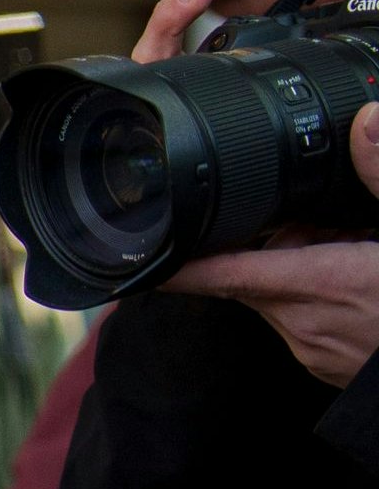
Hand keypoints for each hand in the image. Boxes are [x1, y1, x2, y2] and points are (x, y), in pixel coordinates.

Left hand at [134, 0, 378, 383]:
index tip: (134, 253)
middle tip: (324, 224)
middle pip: (251, 272)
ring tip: (353, 247)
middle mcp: (303, 323)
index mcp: (319, 283)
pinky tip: (359, 282)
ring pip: (278, 296)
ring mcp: (314, 350)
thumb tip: (368, 122)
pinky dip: (317, 295)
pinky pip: (303, 319)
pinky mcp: (328, 366)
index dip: (175, 261)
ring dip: (297, 268)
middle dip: (269, 240)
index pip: (220, 270)